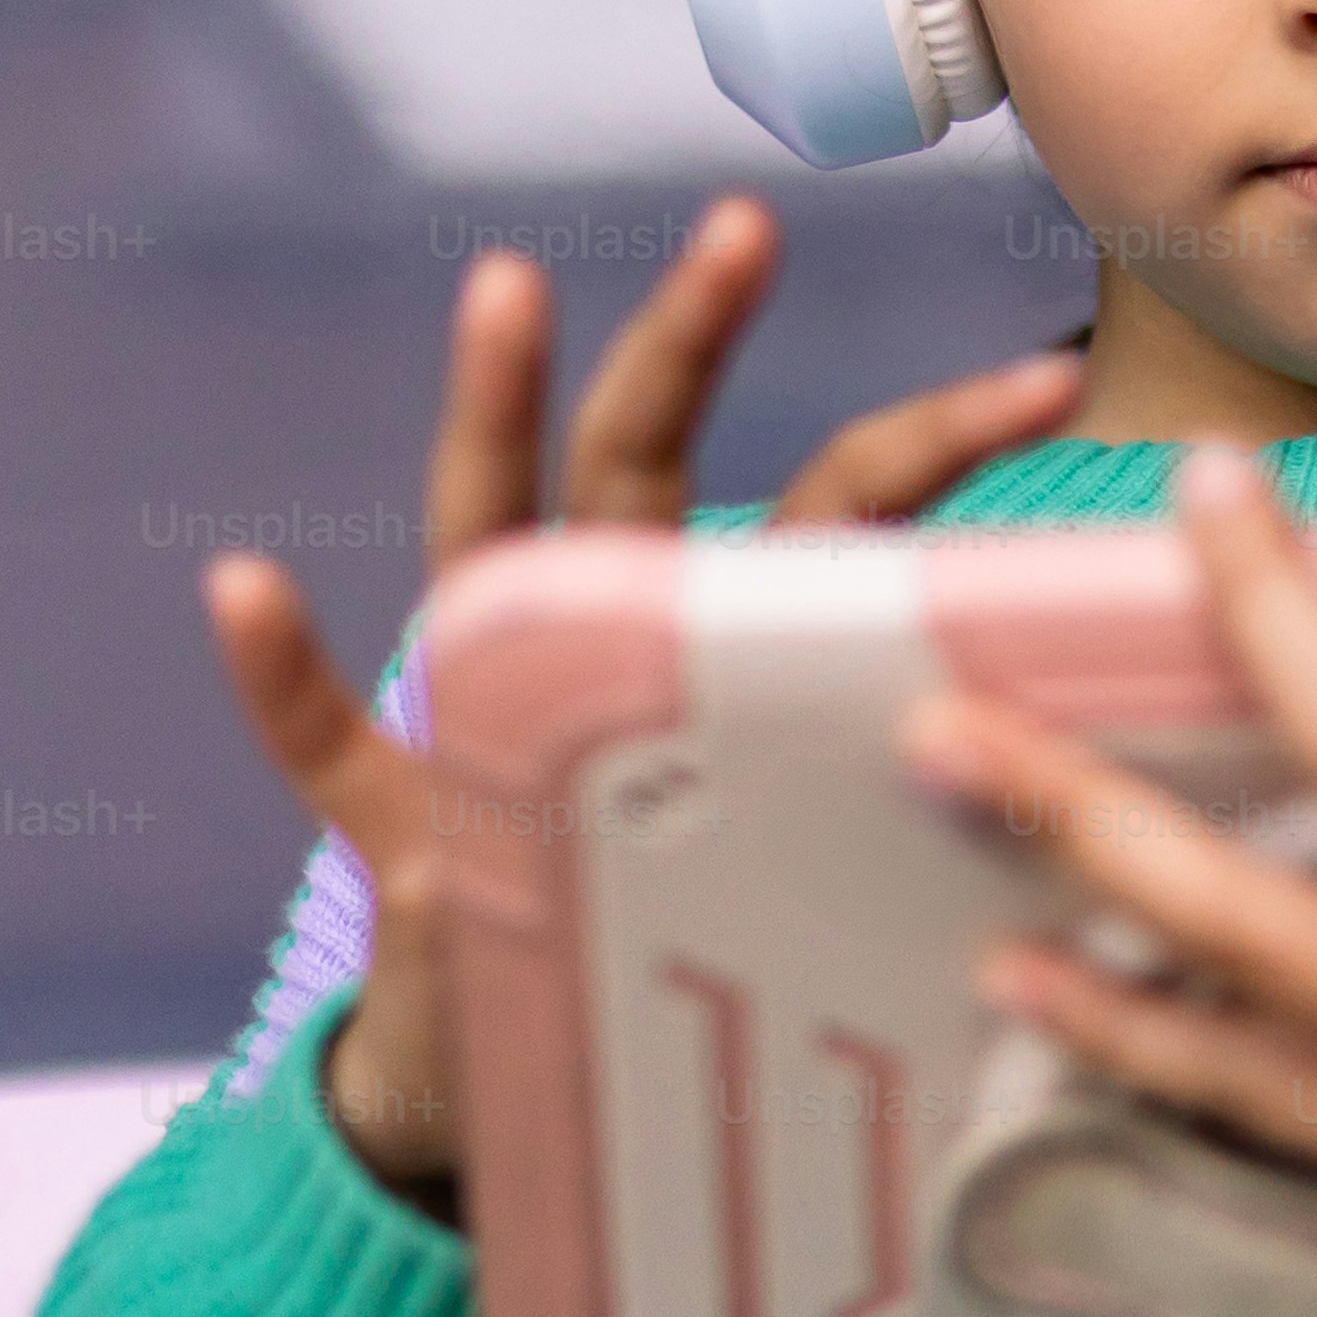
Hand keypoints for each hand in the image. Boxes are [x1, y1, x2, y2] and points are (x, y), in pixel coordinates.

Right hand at [208, 194, 1085, 1208]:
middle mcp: (590, 642)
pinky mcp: (394, 832)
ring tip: (512, 281)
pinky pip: (322, 742)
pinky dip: (280, 671)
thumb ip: (887, 811)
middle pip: (642, 456)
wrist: (511, 1093)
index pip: (820, 513)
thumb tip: (1072, 771)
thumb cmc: (672, 961)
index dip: (928, 447)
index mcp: (713, 649)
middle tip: (749, 223)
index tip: (1037, 380)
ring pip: (489, 534)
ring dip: (494, 407)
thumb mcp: (804, 880)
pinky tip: (244, 588)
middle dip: (695, 336)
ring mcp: (478, 719)